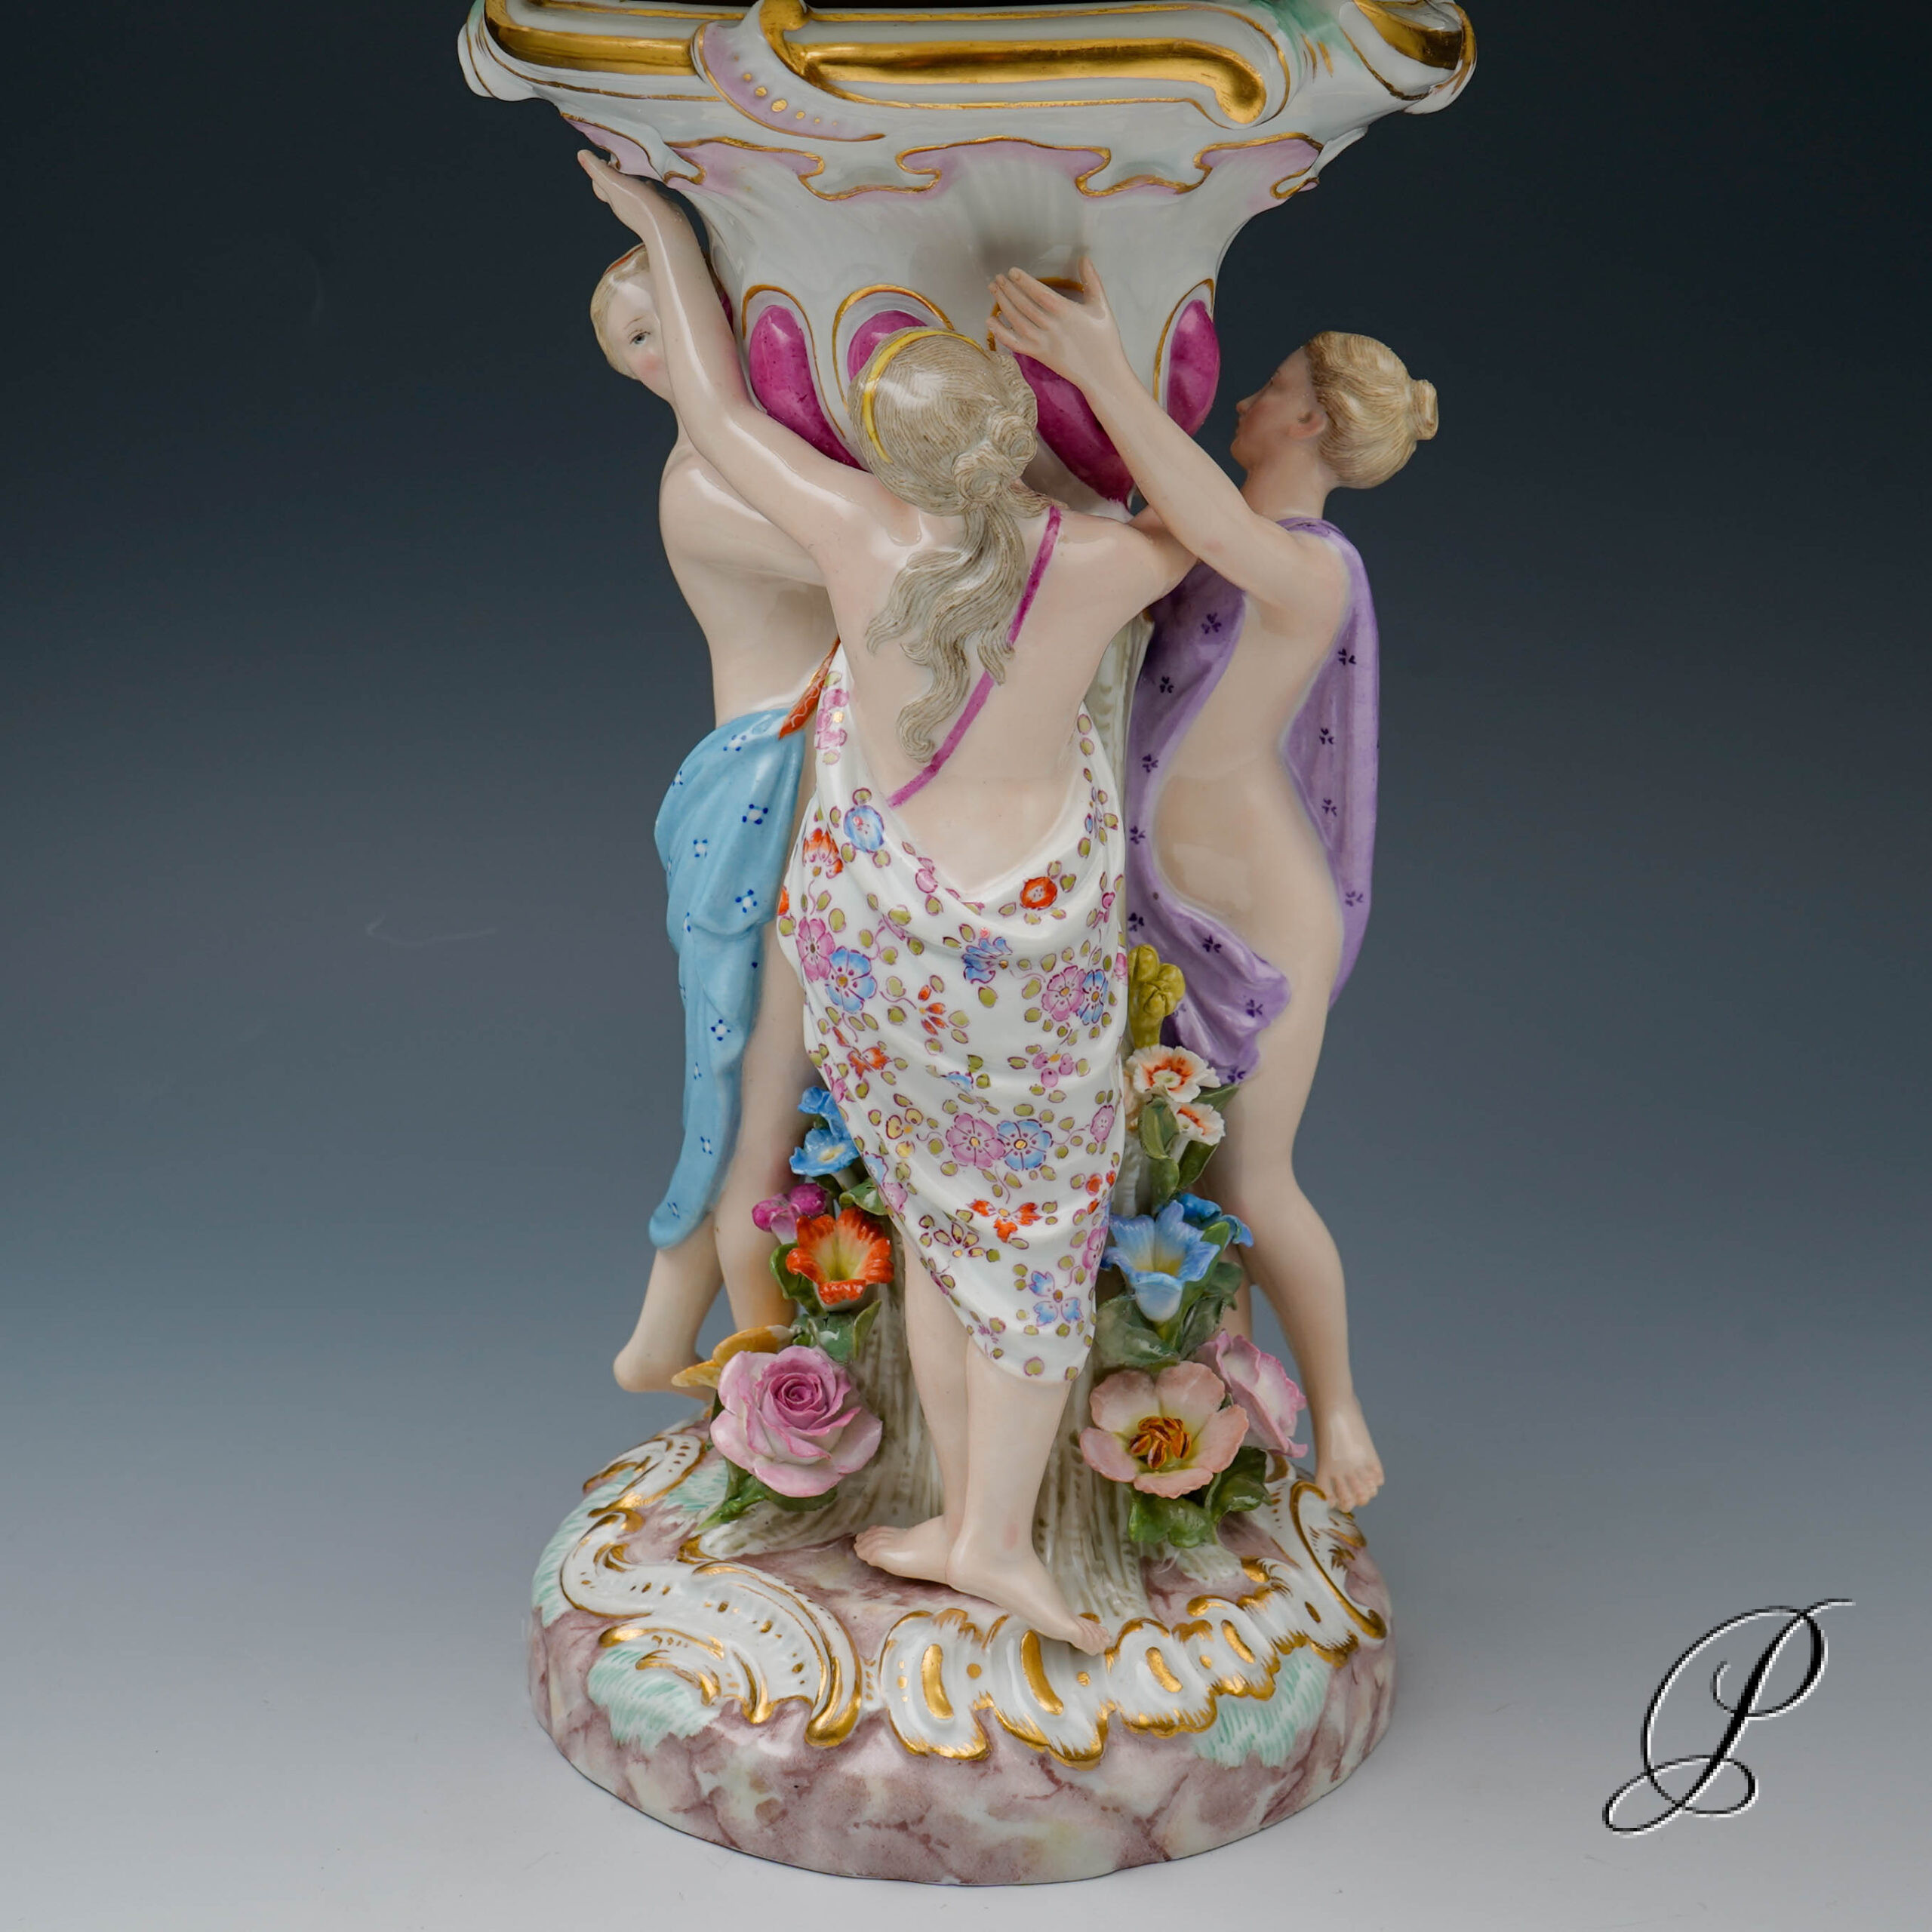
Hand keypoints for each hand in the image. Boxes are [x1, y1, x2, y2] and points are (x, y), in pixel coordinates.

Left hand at [578, 149, 675, 240]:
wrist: (667, 226)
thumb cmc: (640, 206)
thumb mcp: (614, 183)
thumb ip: (598, 169)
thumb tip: (581, 154)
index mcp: (612, 197)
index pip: (598, 183)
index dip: (598, 169)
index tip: (605, 157)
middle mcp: (624, 201)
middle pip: (614, 182)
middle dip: (615, 169)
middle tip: (621, 152)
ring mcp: (640, 202)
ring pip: (632, 184)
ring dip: (632, 172)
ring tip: (635, 158)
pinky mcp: (655, 202)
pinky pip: (648, 188)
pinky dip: (647, 178)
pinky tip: (652, 172)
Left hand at [987, 259, 1129, 391]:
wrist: (1102, 373)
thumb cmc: (1104, 338)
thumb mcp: (1102, 306)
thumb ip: (1092, 281)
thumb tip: (1084, 258)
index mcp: (1067, 312)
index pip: (1040, 293)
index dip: (1024, 281)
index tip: (1012, 272)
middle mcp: (1052, 327)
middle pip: (1025, 305)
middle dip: (1009, 290)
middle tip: (997, 278)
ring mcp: (1043, 342)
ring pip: (1017, 321)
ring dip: (1003, 304)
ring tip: (994, 290)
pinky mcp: (1039, 355)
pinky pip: (1016, 343)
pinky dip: (1001, 333)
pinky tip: (990, 321)